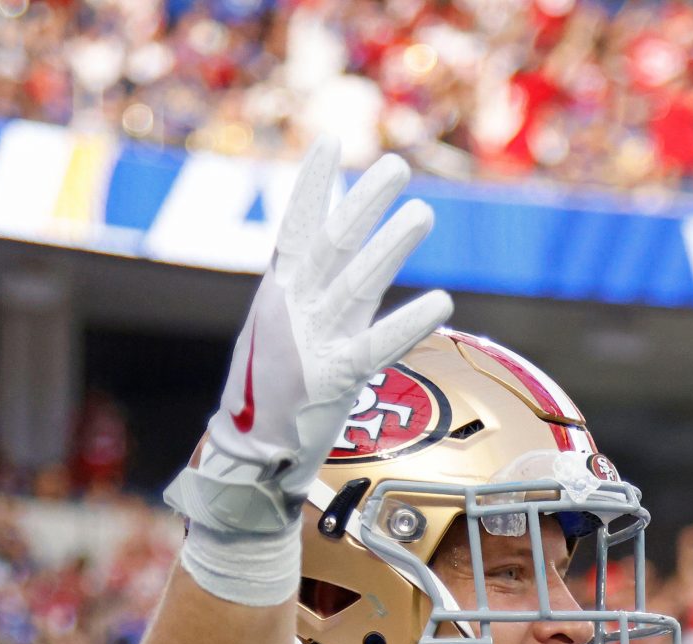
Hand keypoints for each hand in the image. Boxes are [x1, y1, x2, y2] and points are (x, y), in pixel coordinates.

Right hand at [168, 139, 452, 541]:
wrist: (251, 453)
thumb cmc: (271, 389)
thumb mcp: (282, 327)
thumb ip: (314, 285)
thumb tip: (341, 240)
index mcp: (278, 295)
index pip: (294, 228)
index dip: (311, 184)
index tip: (328, 141)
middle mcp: (293, 311)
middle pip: (331, 244)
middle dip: (363, 202)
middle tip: (396, 166)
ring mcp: (312, 343)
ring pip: (357, 283)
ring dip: (392, 246)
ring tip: (423, 213)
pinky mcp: (336, 378)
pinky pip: (379, 345)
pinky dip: (410, 323)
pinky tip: (442, 302)